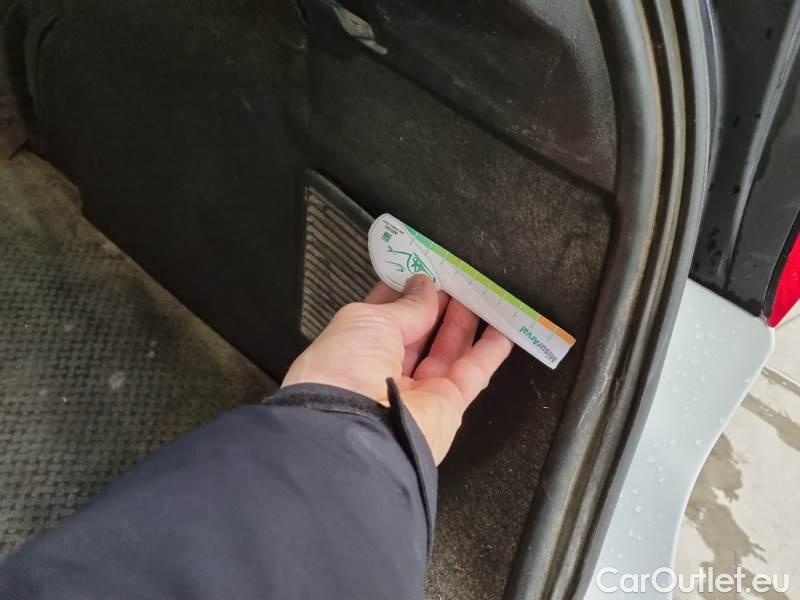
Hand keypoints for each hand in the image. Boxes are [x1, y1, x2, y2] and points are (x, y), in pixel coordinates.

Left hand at [282, 275, 512, 463]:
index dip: (404, 291)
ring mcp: (417, 391)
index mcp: (354, 348)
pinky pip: (473, 374)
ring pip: (447, 351)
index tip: (424, 269)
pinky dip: (490, 351)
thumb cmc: (346, 368)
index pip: (384, 314)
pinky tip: (504, 328)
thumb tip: (425, 285)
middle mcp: (384, 371)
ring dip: (464, 321)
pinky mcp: (447, 407)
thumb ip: (405, 304)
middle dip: (437, 304)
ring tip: (481, 292)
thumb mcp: (369, 320)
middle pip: (418, 333)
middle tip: (457, 277)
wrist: (358, 431)